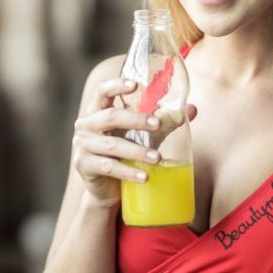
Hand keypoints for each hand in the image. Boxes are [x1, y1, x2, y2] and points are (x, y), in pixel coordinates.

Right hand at [72, 77, 165, 206]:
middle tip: (158, 124)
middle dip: (136, 119)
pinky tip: (145, 177)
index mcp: (98, 110)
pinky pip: (109, 167)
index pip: (103, 91)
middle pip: (110, 116)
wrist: (108, 188)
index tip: (135, 84)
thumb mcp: (143, 135)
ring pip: (112, 145)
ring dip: (137, 151)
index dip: (117, 85)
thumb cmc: (125, 153)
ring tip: (158, 158)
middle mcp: (86, 124)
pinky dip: (129, 172)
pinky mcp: (83, 165)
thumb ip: (164, 121)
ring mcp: (82, 145)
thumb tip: (191, 109)